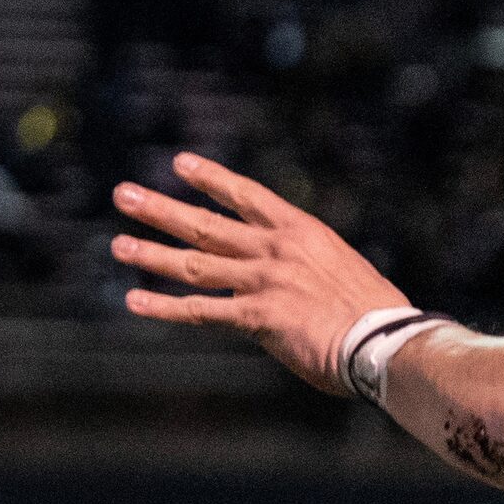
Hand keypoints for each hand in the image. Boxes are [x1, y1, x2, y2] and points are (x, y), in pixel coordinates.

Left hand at [112, 152, 407, 394]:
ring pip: (194, 263)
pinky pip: (200, 309)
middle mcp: (276, 249)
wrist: (385, 340)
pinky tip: (135, 301)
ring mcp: (263, 281)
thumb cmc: (376, 314)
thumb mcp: (342, 270)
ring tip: (119, 245)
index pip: (247, 195)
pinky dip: (164, 307)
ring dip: (152, 254)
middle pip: (207, 225)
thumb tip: (294, 282)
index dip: (210, 178)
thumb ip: (308, 269)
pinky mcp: (256, 316)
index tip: (180, 163)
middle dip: (161, 209)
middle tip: (123, 195)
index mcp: (302, 232)